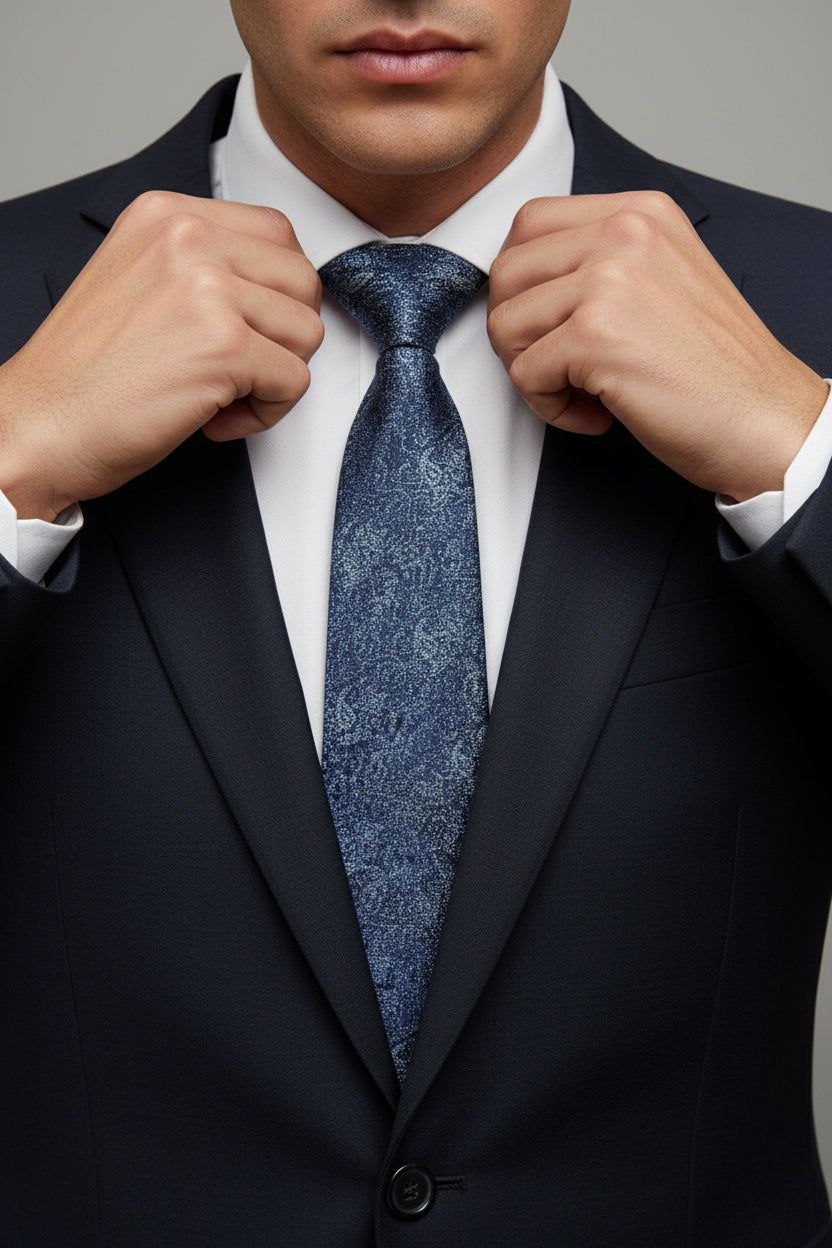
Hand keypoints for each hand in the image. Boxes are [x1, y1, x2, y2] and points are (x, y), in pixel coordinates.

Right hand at [0, 191, 323, 519]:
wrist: (39, 426)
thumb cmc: (86, 375)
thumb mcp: (140, 281)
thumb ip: (203, 266)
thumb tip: (275, 290)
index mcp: (168, 215)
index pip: (278, 235)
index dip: (274, 296)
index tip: (238, 331)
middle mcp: (189, 237)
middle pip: (303, 280)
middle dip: (283, 336)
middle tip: (235, 369)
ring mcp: (209, 288)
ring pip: (307, 331)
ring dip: (276, 377)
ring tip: (221, 395)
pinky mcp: (225, 345)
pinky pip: (295, 380)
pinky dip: (266, 413)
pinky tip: (214, 418)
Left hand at [487, 192, 828, 499]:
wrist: (766, 422)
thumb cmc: (717, 371)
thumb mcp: (664, 282)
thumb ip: (602, 265)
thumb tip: (527, 286)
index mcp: (640, 213)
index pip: (531, 223)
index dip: (523, 285)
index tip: (549, 325)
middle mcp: (625, 232)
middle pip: (507, 271)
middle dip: (518, 332)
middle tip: (559, 367)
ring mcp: (608, 279)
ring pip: (505, 322)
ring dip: (532, 372)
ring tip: (583, 392)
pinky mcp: (595, 334)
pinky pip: (523, 373)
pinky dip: (550, 407)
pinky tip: (598, 413)